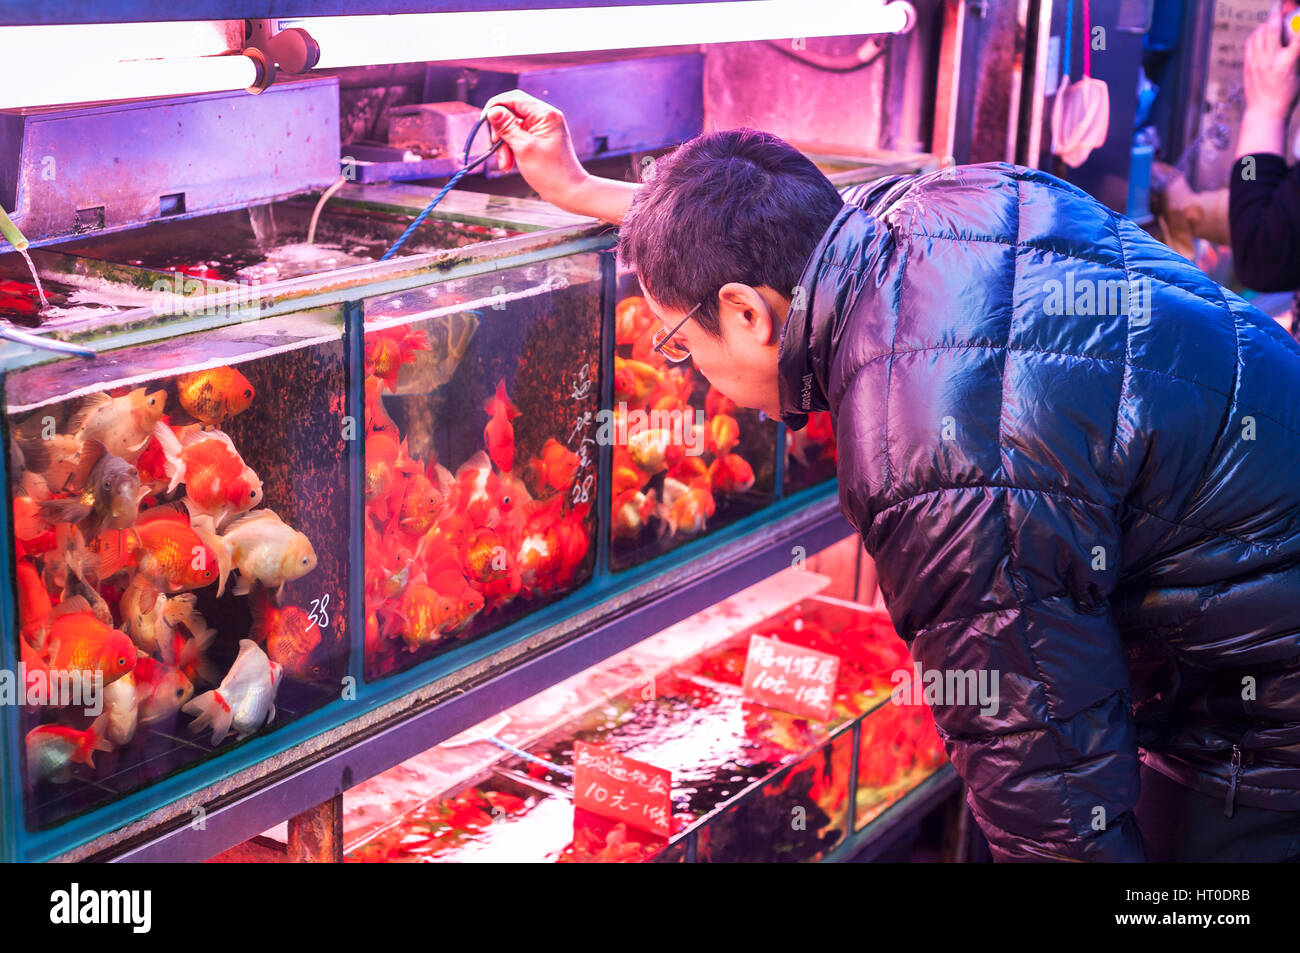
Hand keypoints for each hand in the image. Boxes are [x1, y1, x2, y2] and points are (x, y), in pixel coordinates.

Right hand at [480, 90, 587, 206]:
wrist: (569, 192)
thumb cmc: (551, 173)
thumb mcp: (524, 148)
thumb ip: (507, 127)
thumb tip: (492, 110)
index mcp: (545, 114)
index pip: (514, 98)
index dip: (496, 106)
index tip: (483, 120)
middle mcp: (545, 117)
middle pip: (511, 113)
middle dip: (500, 131)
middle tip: (495, 149)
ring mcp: (542, 128)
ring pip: (512, 127)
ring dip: (504, 144)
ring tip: (506, 164)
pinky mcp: (539, 139)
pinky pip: (519, 137)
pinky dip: (511, 149)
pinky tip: (510, 163)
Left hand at [1243, 5, 1299, 119]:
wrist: (1264, 112)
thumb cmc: (1287, 95)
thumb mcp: (1298, 75)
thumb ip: (1297, 57)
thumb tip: (1296, 41)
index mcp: (1287, 64)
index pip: (1297, 38)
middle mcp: (1270, 61)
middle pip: (1271, 30)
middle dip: (1277, 16)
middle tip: (1281, 10)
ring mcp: (1256, 63)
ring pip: (1258, 35)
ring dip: (1265, 25)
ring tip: (1271, 22)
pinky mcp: (1248, 66)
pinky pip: (1249, 44)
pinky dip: (1255, 35)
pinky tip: (1260, 33)